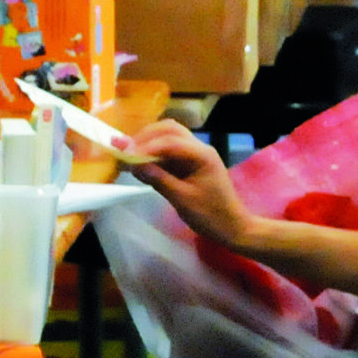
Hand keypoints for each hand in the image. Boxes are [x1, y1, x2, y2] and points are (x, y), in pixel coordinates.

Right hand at [129, 123, 251, 249]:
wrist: (233, 227)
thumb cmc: (210, 215)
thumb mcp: (182, 200)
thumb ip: (158, 179)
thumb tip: (133, 164)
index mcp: (201, 155)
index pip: (170, 142)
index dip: (145, 146)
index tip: (125, 155)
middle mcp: (199, 148)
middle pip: (169, 130)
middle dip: (145, 137)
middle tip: (124, 149)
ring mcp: (196, 154)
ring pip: (169, 136)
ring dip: (149, 141)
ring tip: (129, 152)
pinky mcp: (191, 162)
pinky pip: (171, 149)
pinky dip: (155, 152)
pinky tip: (142, 160)